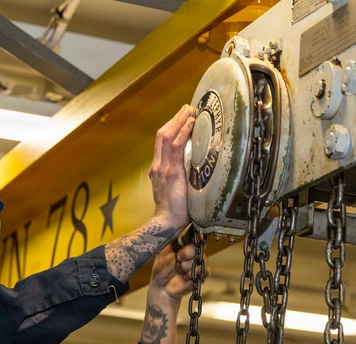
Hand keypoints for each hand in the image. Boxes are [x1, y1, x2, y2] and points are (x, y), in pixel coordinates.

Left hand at [148, 236, 208, 302]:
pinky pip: (205, 271)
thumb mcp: (163, 249)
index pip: (196, 236)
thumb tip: (175, 223)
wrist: (161, 287)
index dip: (193, 238)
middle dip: (187, 254)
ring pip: (201, 260)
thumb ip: (171, 237)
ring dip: (187, 266)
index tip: (185, 243)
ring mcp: (198, 263)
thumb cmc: (161, 268)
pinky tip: (185, 277)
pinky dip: (193, 274)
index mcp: (185, 244)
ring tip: (179, 270)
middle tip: (178, 259)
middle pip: (198, 247)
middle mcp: (193, 252)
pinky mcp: (201, 275)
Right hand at [149, 105, 195, 232]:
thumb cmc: (176, 210)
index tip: (183, 117)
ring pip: (167, 137)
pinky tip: (190, 124)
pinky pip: (175, 148)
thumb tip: (197, 169)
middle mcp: (158, 166)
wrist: (167, 222)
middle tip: (188, 107)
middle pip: (163, 134)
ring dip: (180, 121)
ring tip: (190, 111)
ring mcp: (163, 168)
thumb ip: (182, 177)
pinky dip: (183, 133)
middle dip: (175, 119)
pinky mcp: (171, 173)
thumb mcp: (177, 189)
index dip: (172, 126)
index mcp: (159, 169)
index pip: (162, 142)